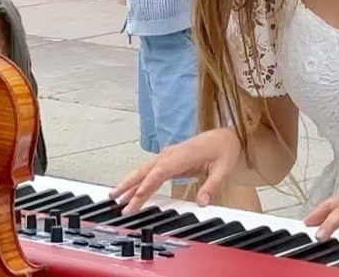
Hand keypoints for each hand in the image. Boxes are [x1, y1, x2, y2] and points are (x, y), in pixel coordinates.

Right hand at [110, 128, 241, 213]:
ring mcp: (167, 156)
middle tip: (115, 198)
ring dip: (129, 182)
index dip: (147, 184)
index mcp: (182, 155)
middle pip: (146, 170)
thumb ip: (212, 186)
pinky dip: (138, 180)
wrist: (223, 136)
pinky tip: (131, 189)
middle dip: (130, 184)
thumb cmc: (223, 150)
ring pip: (144, 170)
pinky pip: (149, 171)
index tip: (136, 197)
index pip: (160, 172)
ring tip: (115, 195)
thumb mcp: (223, 170)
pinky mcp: (168, 159)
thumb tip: (202, 202)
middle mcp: (171, 154)